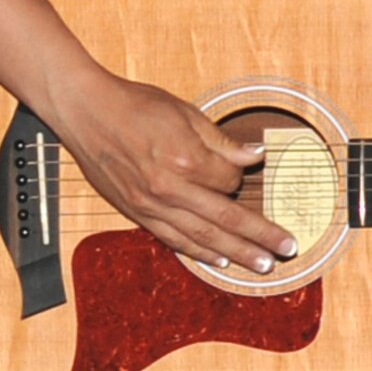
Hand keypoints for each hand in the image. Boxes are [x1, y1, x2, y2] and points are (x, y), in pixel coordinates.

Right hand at [50, 68, 295, 272]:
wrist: (85, 111)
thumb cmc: (136, 105)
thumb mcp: (185, 113)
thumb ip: (222, 142)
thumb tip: (256, 156)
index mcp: (185, 159)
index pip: (230, 180)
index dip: (242, 177)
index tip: (243, 170)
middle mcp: (168, 188)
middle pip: (224, 218)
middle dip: (259, 236)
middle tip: (286, 250)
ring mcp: (150, 205)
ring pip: (201, 237)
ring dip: (235, 253)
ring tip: (261, 265)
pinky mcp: (135, 213)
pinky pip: (172, 239)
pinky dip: (197, 253)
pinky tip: (218, 261)